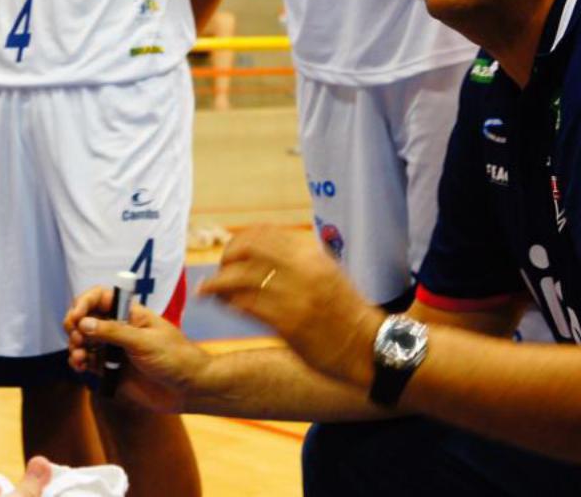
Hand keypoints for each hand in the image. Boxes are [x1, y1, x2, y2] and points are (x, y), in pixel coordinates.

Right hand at [65, 287, 211, 411]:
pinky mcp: (112, 369)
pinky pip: (88, 362)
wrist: (189, 389)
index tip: (76, 316)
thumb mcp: (145, 342)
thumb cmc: (175, 358)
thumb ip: (113, 332)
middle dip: (75, 326)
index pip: (100, 298)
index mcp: (130, 314)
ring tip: (78, 357)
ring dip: (75, 346)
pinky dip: (79, 362)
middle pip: (87, 319)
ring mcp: (115, 349)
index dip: (84, 303)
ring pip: (84, 341)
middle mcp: (119, 329)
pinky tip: (79, 366)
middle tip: (77, 339)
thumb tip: (84, 322)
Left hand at [197, 226, 381, 386]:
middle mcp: (302, 268)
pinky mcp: (288, 323)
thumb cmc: (346, 313)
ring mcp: (294, 295)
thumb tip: (262, 252)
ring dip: (218, 283)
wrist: (370, 348)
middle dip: (226, 257)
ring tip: (209, 290)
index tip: (230, 253)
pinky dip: (228, 302)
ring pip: (240, 278)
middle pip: (246, 249)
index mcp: (311, 253)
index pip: (263, 233)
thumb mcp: (328, 272)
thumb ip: (299, 260)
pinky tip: (222, 305)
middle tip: (219, 271)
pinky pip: (246, 305)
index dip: (239, 241)